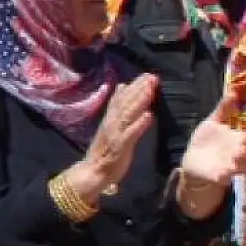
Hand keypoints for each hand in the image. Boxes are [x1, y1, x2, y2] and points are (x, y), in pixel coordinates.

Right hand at [66, 74, 158, 203]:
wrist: (93, 171)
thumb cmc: (104, 150)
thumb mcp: (110, 125)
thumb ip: (117, 106)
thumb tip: (122, 86)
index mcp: (110, 118)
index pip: (122, 98)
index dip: (134, 86)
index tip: (147, 74)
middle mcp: (112, 122)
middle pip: (126, 102)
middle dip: (139, 89)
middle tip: (152, 76)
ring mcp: (116, 133)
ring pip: (128, 114)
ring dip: (139, 101)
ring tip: (151, 90)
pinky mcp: (120, 146)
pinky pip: (130, 134)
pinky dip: (139, 124)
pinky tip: (149, 116)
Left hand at [179, 110, 245, 187]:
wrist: (194, 162)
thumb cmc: (207, 140)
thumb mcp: (213, 122)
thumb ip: (223, 109)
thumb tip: (232, 91)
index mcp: (241, 137)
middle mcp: (241, 151)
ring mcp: (233, 165)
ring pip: (244, 163)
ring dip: (242, 159)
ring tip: (238, 154)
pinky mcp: (222, 176)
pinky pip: (227, 176)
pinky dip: (227, 174)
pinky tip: (225, 172)